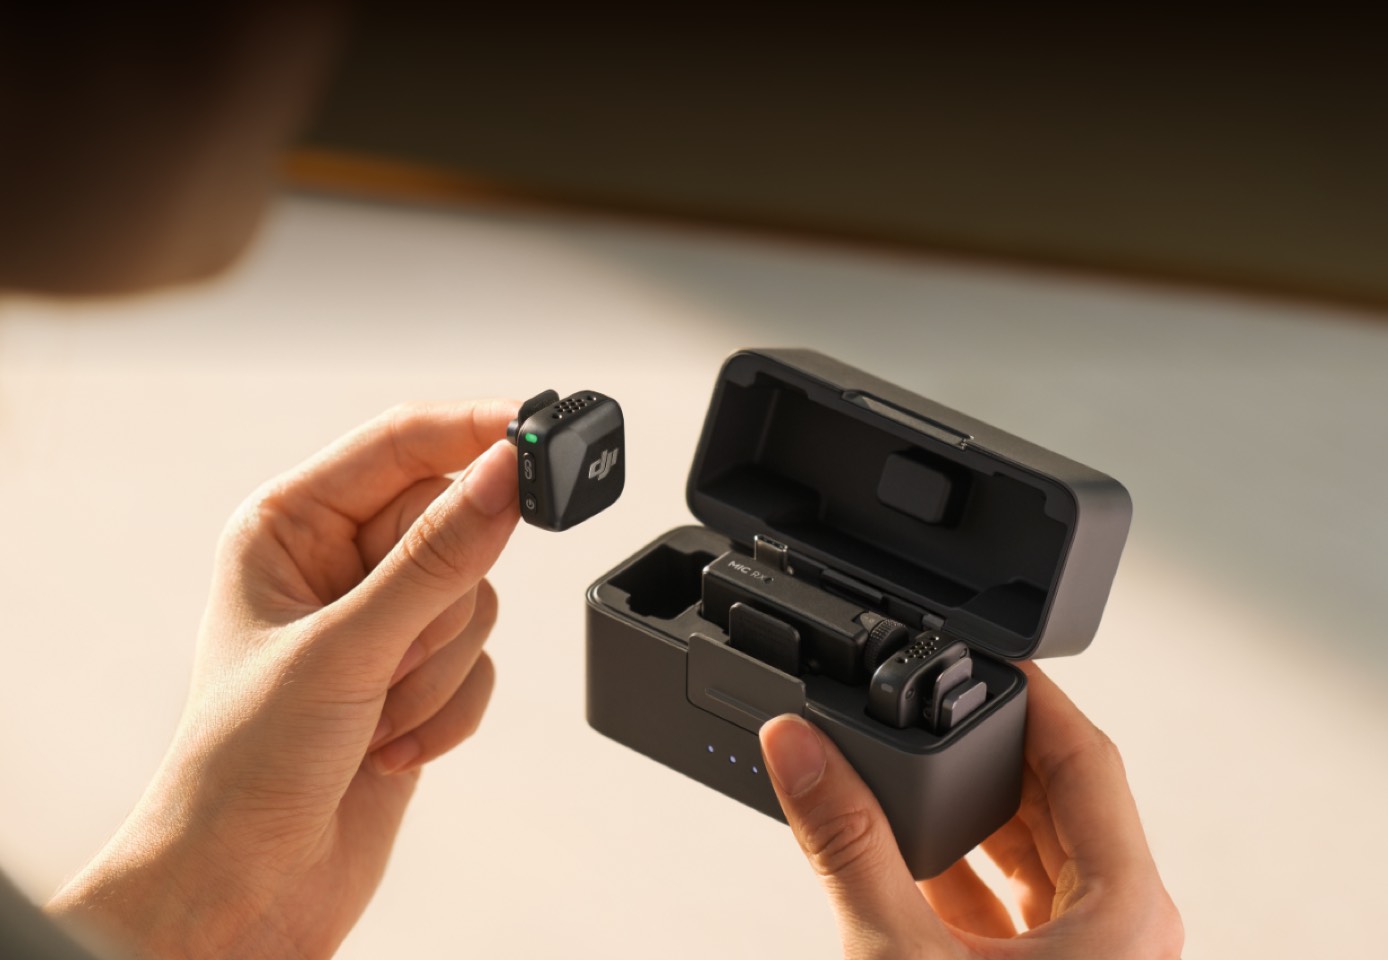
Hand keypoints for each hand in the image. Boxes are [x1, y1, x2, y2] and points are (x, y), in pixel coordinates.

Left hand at [48, 400, 520, 959]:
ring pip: (475, 600)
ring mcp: (382, 623)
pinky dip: (449, 709)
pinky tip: (390, 744)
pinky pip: (482, 662)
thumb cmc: (241, 765)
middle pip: (453, 525)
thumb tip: (504, 475)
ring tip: (376, 713)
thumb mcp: (344, 647)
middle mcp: (339, 565)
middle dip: (434, 606)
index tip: (536, 430)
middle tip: (393, 652)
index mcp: (291, 527)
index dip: (471, 431)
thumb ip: (436, 557)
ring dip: (437, 670)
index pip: (401, 444)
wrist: (247, 888)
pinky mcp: (419, 677)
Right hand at [759, 663, 1182, 958]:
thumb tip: (801, 751)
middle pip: (1061, 800)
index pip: (1086, 757)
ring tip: (905, 775)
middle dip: (987, 751)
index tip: (981, 653)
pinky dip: (962, 873)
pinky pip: (1014, 906)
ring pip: (1038, 854)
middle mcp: (1124, 930)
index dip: (1032, 693)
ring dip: (971, 814)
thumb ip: (846, 846)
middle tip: (924, 705)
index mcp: (1124, 910)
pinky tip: (905, 858)